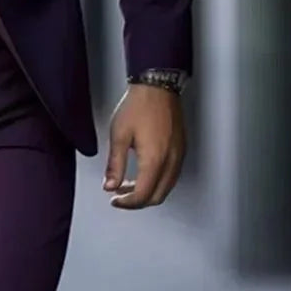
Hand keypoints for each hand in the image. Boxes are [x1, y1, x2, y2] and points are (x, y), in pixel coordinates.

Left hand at [102, 84, 185, 208]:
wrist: (157, 87)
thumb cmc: (138, 106)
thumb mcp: (119, 136)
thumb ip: (114, 165)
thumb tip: (109, 186)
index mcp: (155, 160)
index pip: (143, 195)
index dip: (127, 203)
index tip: (114, 200)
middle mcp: (171, 161)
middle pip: (157, 196)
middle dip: (137, 201)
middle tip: (120, 195)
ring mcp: (179, 156)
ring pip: (166, 187)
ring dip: (148, 191)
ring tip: (127, 183)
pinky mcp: (181, 149)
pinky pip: (171, 175)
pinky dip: (157, 180)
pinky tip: (143, 172)